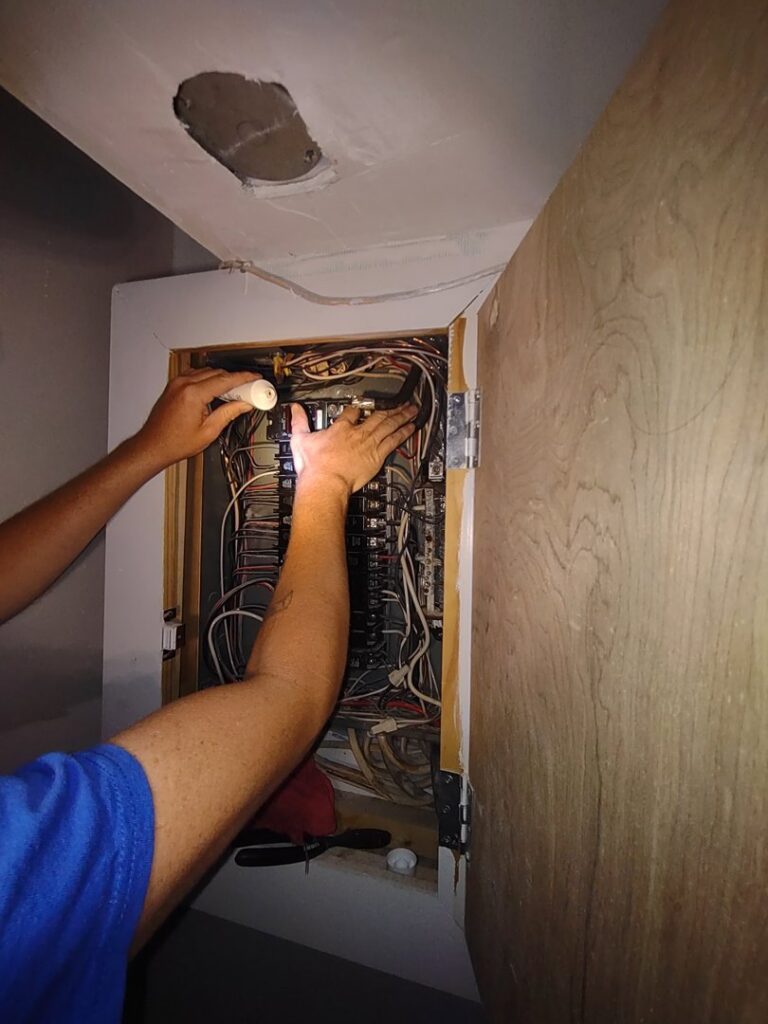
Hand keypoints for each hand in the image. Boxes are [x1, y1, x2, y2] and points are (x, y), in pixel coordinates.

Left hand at [136, 368, 259, 468]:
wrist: (153, 446)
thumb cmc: (174, 442)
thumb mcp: (208, 431)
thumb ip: (228, 414)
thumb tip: (243, 405)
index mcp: (193, 394)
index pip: (225, 380)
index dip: (244, 378)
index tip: (255, 378)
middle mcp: (183, 384)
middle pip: (217, 373)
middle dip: (234, 379)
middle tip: (247, 390)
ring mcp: (176, 383)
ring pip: (206, 372)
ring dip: (221, 379)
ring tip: (232, 393)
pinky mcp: (173, 386)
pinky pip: (195, 375)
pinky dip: (207, 379)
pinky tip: (214, 390)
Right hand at [290, 402, 417, 495]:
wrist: (325, 483)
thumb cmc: (314, 466)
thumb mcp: (300, 439)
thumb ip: (298, 422)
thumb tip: (294, 409)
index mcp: (340, 428)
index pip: (351, 413)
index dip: (356, 409)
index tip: (360, 408)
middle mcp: (357, 433)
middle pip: (377, 416)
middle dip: (391, 409)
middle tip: (403, 403)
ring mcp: (369, 444)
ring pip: (389, 425)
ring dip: (402, 417)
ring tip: (412, 411)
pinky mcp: (376, 456)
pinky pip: (393, 441)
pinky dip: (403, 433)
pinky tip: (411, 428)